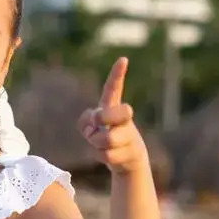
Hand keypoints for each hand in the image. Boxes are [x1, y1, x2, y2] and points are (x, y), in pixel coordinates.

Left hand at [76, 57, 147, 175]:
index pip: (114, 89)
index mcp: (114, 107)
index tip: (123, 59)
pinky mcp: (132, 152)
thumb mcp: (91, 127)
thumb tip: (93, 125)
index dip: (117, 74)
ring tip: (100, 143)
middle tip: (98, 124)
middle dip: (101, 119)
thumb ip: (86, 122)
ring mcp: (130, 135)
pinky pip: (106, 155)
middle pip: (112, 114)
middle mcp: (124, 118)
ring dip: (97, 143)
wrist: (128, 159)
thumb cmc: (106, 138)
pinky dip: (101, 156)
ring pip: (107, 139)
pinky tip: (107, 154)